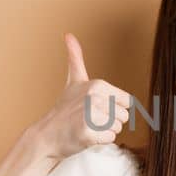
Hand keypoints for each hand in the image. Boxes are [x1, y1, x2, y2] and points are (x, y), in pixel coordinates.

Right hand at [21, 33, 131, 159]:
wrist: (47, 134)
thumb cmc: (64, 109)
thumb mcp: (73, 81)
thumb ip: (75, 58)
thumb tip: (68, 34)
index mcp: (98, 85)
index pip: (128, 103)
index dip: (114, 109)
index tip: (96, 108)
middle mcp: (96, 97)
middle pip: (124, 117)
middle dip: (110, 122)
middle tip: (90, 119)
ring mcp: (91, 115)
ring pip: (117, 128)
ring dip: (104, 132)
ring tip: (87, 126)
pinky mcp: (87, 132)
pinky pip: (109, 139)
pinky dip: (100, 141)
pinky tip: (85, 136)